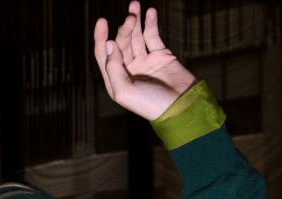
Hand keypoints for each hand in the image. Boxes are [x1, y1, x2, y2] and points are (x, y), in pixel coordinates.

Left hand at [94, 1, 196, 119]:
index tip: (102, 21)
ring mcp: (144, 61)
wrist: (180, 106)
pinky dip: (151, 24)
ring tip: (134, 6)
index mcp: (115, 79)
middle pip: (121, 43)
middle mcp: (128, 69)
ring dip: (135, 21)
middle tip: (130, 17)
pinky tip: (150, 12)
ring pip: (136, 36)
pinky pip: (152, 36)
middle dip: (124, 28)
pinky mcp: (160, 55)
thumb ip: (113, 68)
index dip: (101, 38)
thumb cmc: (149, 104)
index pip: (104, 54)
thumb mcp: (124, 91)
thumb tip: (108, 44)